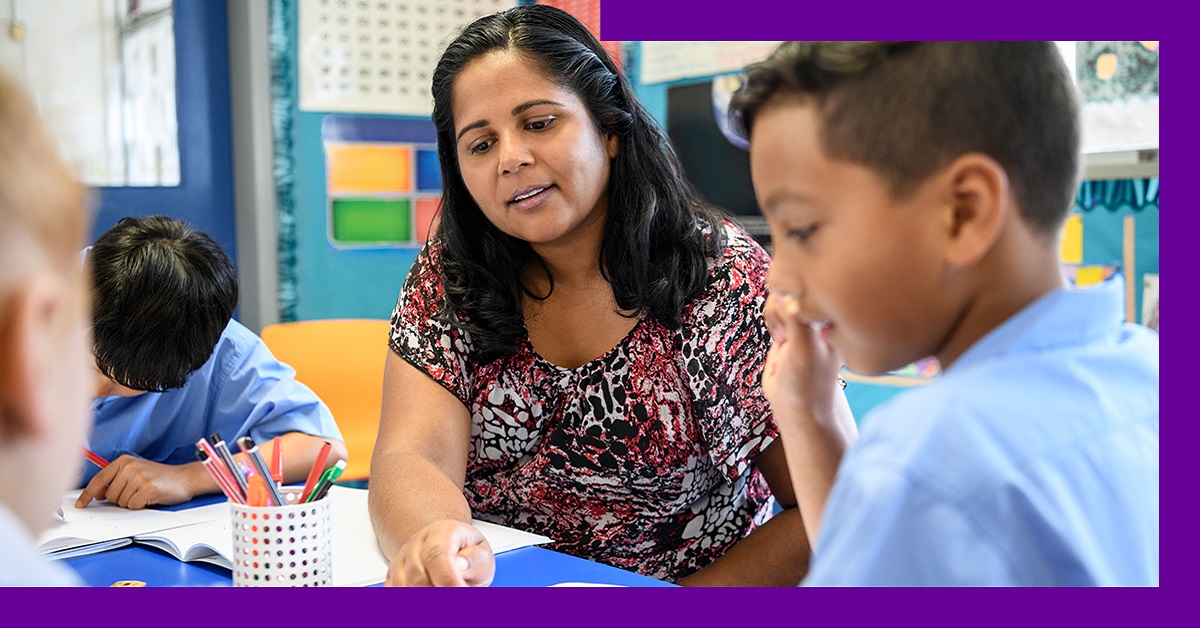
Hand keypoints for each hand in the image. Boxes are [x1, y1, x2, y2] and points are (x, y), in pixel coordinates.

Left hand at [76, 455, 195, 509]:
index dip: (87, 494)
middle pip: (109, 495)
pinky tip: (149, 497)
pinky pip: (133, 506)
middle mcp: (129, 467)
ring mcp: (138, 477)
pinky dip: (140, 505)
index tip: (81, 504)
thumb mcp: (135, 472)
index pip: (99, 479)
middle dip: (120, 498)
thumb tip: (96, 494)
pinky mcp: (147, 488)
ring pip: (120, 502)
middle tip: (136, 492)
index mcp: (123, 461)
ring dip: (131, 502)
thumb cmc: (159, 477)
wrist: (184, 478)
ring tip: (144, 493)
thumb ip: (115, 480)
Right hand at [385, 520, 494, 586]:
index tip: (461, 593)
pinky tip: (428, 594)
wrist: (452, 552)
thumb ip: (474, 560)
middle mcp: (418, 542)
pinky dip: (410, 598)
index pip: (437, 555)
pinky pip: (395, 592)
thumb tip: (460, 565)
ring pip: (404, 587)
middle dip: (438, 593)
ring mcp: (402, 557)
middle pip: (418, 576)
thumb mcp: (482, 555)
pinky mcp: (393, 574)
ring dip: (425, 597)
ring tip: (444, 593)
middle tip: (456, 595)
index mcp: (443, 531)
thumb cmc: (468, 555)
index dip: (448, 581)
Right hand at [762, 293, 855, 439]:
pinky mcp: (790, 327)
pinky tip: (778, 338)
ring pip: (781, 296)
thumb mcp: (804, 349)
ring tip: (781, 337)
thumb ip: (796, 320)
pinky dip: (771, 319)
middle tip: (785, 332)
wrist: (797, 406)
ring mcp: (804, 321)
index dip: (795, 295)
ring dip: (774, 313)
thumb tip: (785, 294)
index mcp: (833, 318)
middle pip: (793, 286)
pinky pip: (775, 309)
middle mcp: (820, 316)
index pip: (812, 286)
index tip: (791, 316)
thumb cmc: (807, 382)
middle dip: (781, 305)